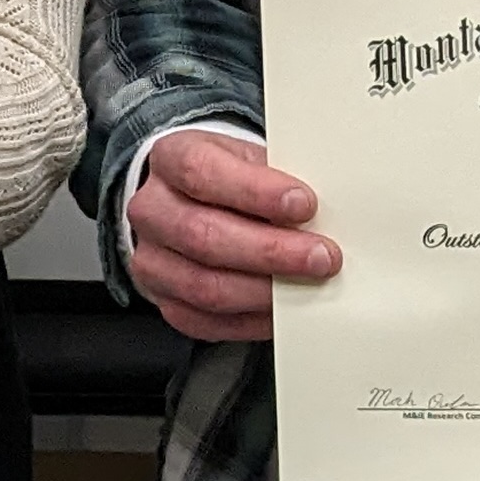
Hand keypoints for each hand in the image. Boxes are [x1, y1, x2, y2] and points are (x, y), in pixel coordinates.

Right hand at [126, 129, 339, 342]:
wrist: (191, 203)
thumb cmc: (230, 180)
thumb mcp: (250, 159)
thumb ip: (278, 180)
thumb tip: (327, 212)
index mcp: (171, 158)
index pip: (202, 173)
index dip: (256, 191)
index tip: (305, 203)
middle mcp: (151, 210)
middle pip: (203, 235)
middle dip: (271, 251)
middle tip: (321, 256)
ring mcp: (152, 260)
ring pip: (204, 286)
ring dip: (266, 291)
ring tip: (309, 284)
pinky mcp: (165, 302)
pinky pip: (206, 321)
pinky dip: (252, 320)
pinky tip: (284, 309)